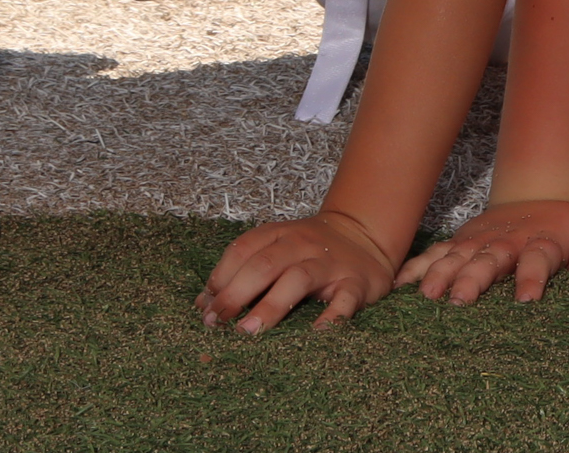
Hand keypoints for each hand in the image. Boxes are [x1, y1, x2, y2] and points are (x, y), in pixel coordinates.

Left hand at [199, 210, 398, 333]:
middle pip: (265, 264)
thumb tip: (203, 305)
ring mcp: (330, 263)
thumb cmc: (309, 252)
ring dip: (270, 306)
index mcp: (281, 234)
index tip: (205, 308)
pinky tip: (315, 335)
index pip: (243, 249)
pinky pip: (344, 301)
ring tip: (249, 332)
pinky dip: (331, 318)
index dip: (220, 277)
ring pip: (298, 279)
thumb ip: (242, 272)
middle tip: (216, 323)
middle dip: (236, 294)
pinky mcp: (356, 283)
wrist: (365, 236)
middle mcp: (303, 244)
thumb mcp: (277, 250)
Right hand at [398, 200, 568, 305]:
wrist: (544, 195)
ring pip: (458, 256)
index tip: (527, 300)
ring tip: (429, 296)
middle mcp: (508, 241)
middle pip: (491, 259)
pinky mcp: (461, 243)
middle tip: (460, 300)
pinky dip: (415, 268)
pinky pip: (434, 254)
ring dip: (442, 274)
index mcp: (542, 242)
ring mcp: (480, 241)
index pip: (539, 259)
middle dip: (475, 278)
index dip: (533, 278)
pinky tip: (397, 285)